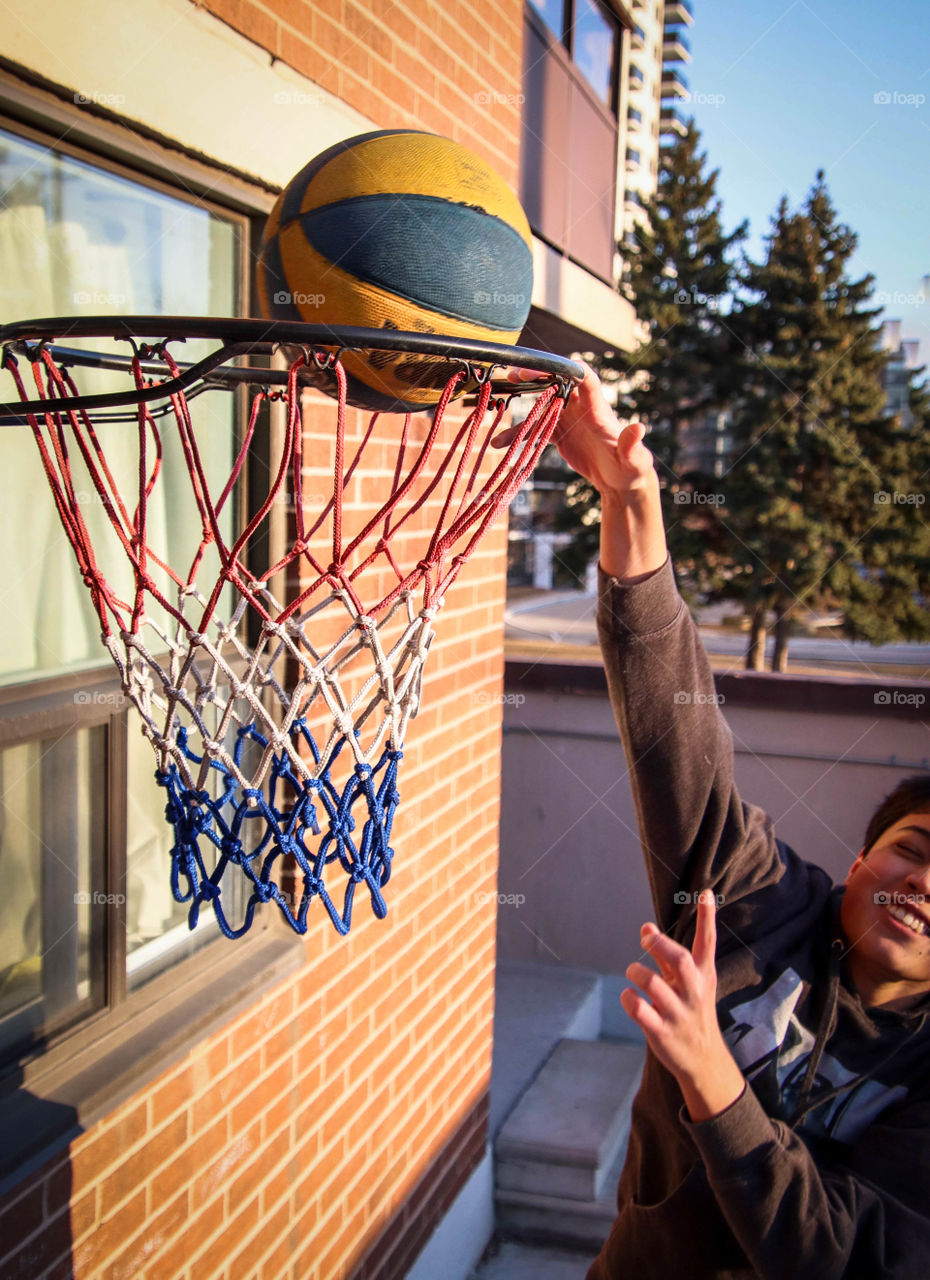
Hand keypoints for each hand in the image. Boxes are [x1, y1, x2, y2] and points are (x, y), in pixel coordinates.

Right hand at [495, 362, 655, 498]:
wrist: (621, 480)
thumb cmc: (631, 468)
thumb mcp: (635, 459)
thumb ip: (632, 444)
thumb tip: (639, 428)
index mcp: (598, 408)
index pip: (584, 378)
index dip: (567, 367)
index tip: (547, 364)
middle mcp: (582, 407)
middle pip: (558, 382)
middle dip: (537, 375)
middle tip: (515, 375)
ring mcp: (570, 419)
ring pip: (542, 404)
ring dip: (521, 403)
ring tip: (498, 405)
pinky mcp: (560, 433)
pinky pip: (535, 429)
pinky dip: (518, 435)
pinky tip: (499, 443)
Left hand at [621, 892, 744, 1122]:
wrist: (703, 1060)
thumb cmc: (691, 1010)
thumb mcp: (687, 983)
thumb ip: (667, 955)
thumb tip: (646, 927)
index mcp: (703, 976)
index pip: (707, 943)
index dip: (707, 918)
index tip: (705, 892)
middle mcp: (693, 993)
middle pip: (680, 961)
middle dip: (659, 945)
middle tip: (647, 938)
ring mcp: (678, 1014)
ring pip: (654, 985)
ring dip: (637, 973)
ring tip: (633, 972)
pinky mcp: (662, 1033)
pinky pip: (640, 1011)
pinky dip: (629, 999)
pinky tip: (629, 996)